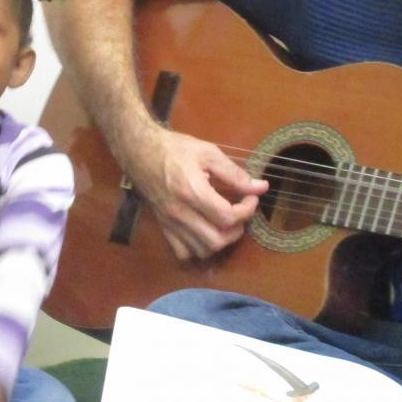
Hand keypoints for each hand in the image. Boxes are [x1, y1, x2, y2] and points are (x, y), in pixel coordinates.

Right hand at [130, 127, 268, 259]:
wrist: (140, 152)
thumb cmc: (174, 149)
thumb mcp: (208, 153)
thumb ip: (235, 173)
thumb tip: (260, 187)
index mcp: (192, 192)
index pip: (228, 217)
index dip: (247, 210)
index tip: (251, 197)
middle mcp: (180, 213)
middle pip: (217, 240)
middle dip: (237, 229)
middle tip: (240, 212)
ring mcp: (170, 223)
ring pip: (202, 250)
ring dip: (220, 241)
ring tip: (226, 223)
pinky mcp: (163, 227)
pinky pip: (183, 252)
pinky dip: (198, 248)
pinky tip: (205, 232)